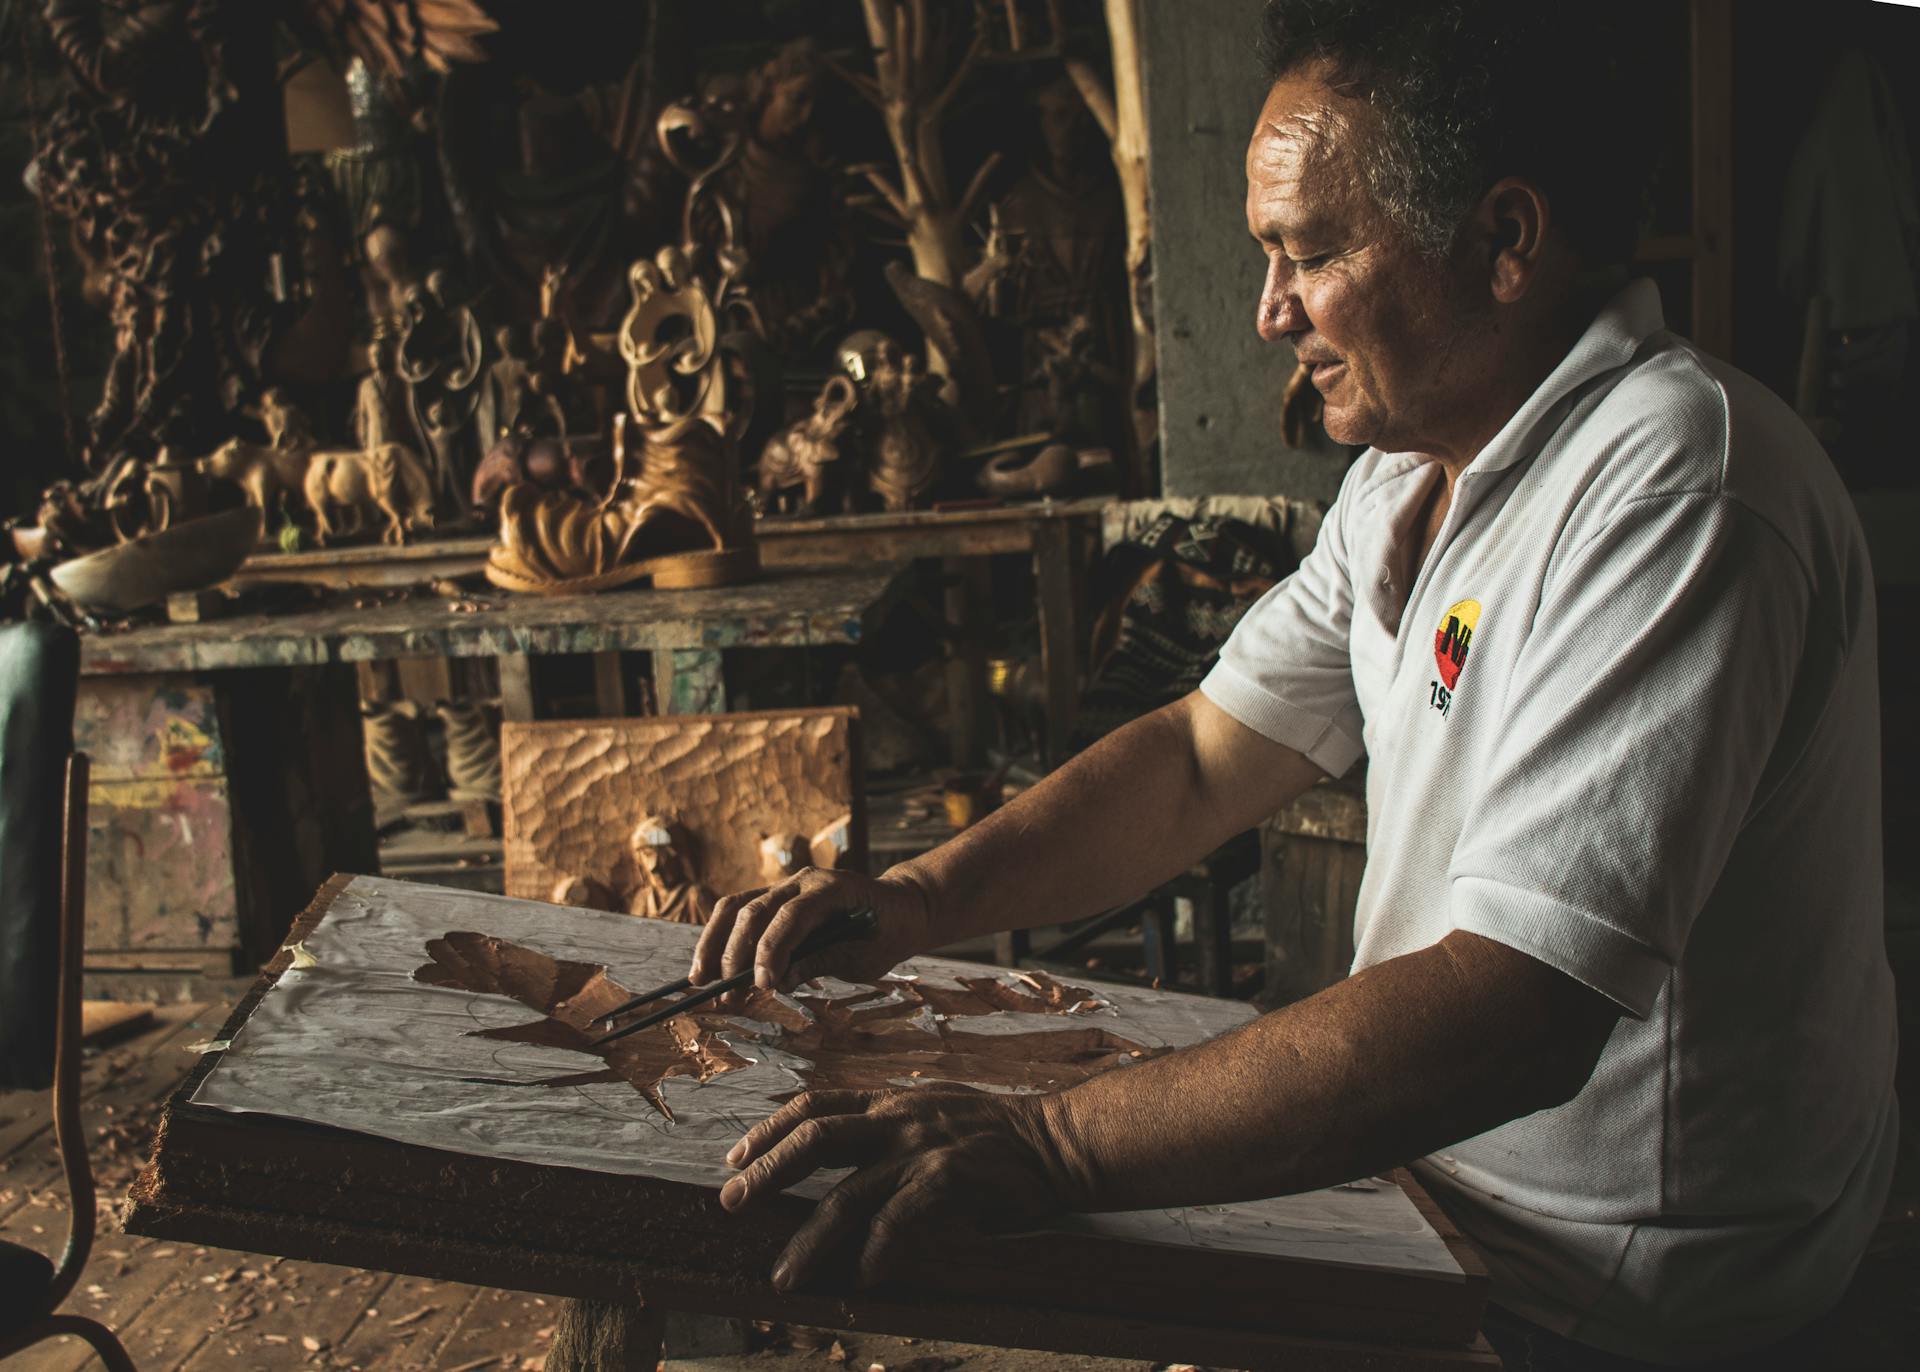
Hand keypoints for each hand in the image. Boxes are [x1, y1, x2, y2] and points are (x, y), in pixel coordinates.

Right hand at [689, 868, 933, 999]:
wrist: (899, 908)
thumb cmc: (886, 933)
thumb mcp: (865, 956)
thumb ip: (823, 961)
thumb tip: (779, 981)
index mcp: (832, 888)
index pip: (791, 916)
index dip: (772, 951)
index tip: (762, 987)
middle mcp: (803, 881)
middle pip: (756, 910)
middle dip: (736, 954)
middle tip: (726, 996)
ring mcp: (786, 886)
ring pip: (737, 907)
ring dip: (716, 944)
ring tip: (700, 980)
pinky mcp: (775, 899)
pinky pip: (740, 912)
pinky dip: (722, 938)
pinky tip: (708, 966)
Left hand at [717, 1087, 1077, 1290]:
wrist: (1056, 1140)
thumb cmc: (995, 1135)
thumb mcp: (933, 1113)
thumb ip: (890, 1130)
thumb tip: (845, 1160)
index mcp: (888, 1103)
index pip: (813, 1106)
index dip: (768, 1130)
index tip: (734, 1158)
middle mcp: (896, 1120)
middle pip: (814, 1140)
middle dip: (765, 1172)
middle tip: (729, 1204)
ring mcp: (922, 1149)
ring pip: (847, 1195)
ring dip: (809, 1239)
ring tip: (786, 1275)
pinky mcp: (949, 1179)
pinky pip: (899, 1220)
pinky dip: (877, 1252)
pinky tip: (867, 1278)